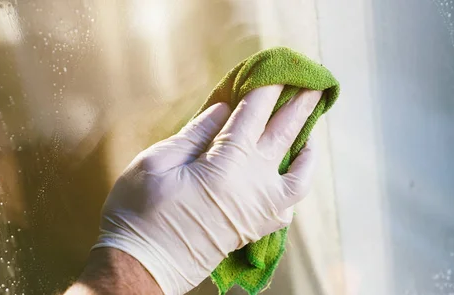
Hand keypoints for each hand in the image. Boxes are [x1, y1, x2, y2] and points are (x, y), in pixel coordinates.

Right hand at [93, 85, 320, 293]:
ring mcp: (260, 207)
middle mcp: (253, 183)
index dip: (266, 88)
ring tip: (310, 125)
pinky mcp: (257, 226)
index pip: (254, 113)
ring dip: (306, 142)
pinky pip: (290, 201)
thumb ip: (195, 133)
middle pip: (284, 133)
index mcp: (226, 162)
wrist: (143, 265)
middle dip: (299, 105)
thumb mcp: (158, 161)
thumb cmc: (140, 211)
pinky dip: (299, 179)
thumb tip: (224, 109)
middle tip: (312, 85)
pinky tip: (297, 165)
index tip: (276, 70)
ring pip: (298, 168)